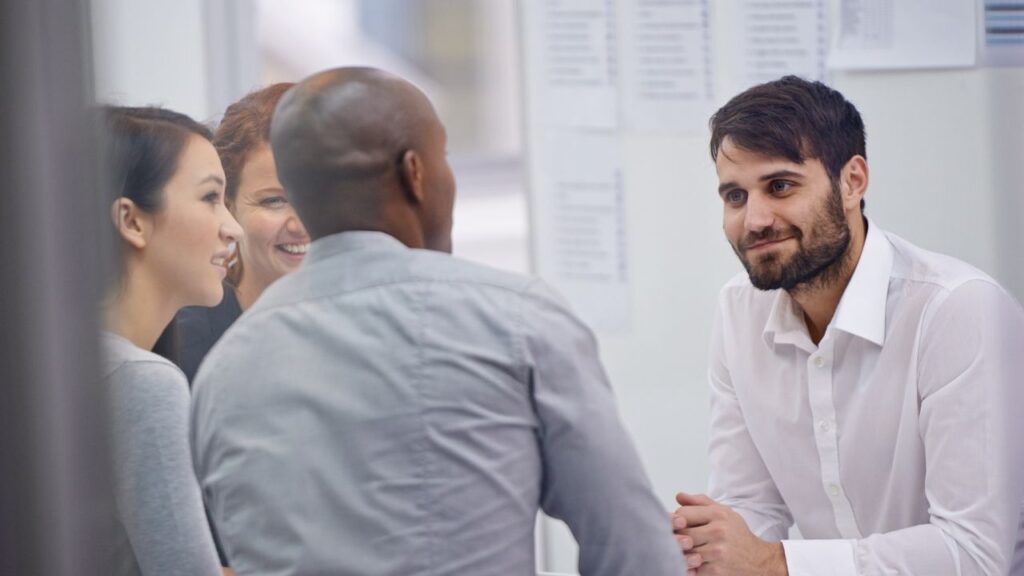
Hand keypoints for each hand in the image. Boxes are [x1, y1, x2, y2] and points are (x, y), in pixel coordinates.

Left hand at [671, 492, 786, 575]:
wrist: (758, 560)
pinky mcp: (716, 570)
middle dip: (676, 537)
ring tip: (683, 551)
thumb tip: (678, 496)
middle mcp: (719, 531)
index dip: (676, 519)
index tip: (678, 524)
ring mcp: (717, 552)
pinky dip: (688, 567)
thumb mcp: (723, 512)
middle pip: (682, 533)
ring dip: (681, 553)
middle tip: (676, 539)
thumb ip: (699, 502)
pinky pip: (692, 568)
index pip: (683, 513)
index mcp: (718, 514)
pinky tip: (691, 563)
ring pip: (685, 551)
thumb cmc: (736, 534)